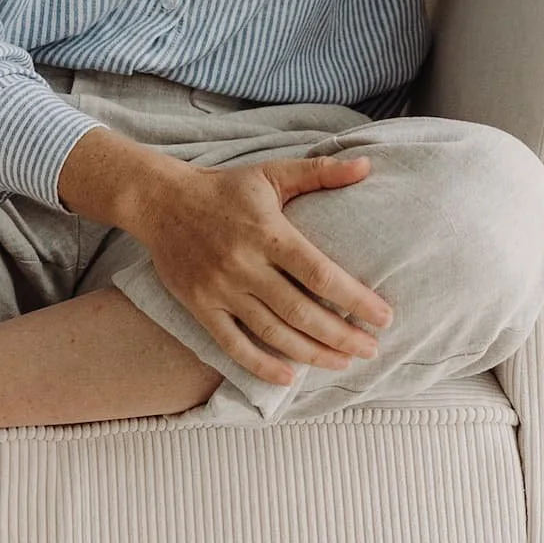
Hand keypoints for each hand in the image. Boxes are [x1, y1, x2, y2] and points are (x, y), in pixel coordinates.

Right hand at [132, 154, 392, 388]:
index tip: (383, 317)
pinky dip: (261, 364)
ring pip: (273, 332)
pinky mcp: (200, 306)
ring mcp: (220, 288)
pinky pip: (232, 344)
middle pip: (301, 311)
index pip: (320, 274)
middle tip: (372, 349)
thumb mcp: (272, 172)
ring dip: (312, 353)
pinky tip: (289, 377)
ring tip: (343, 362)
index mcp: (268, 232)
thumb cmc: (224, 188)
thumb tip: (368, 165)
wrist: (160, 201)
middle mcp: (244, 264)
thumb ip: (321, 172)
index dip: (355, 300)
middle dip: (342, 335)